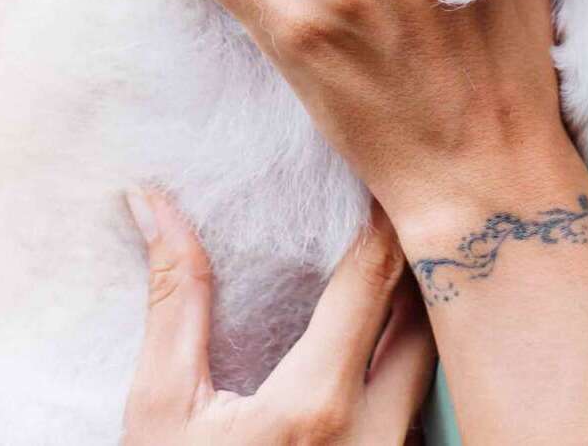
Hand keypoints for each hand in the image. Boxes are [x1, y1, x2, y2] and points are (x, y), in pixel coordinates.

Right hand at [120, 185, 433, 443]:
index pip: (374, 275)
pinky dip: (415, 362)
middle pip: (428, 313)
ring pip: (436, 363)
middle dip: (417, 254)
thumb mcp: (161, 411)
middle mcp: (376, 437)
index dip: (382, 211)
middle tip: (403, 199)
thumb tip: (151, 200)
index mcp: (316, 406)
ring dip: (422, 309)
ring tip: (403, 257)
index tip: (381, 168)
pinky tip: (391, 336)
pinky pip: (424, 407)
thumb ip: (174, 299)